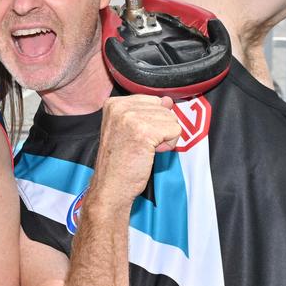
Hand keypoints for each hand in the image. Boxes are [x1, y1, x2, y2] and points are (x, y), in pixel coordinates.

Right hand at [89, 95, 181, 209]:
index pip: (153, 100)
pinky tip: (150, 153)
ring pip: (172, 119)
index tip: (136, 135)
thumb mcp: (129, 128)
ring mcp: (132, 118)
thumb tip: (168, 100)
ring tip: (144, 149)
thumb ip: (148, 111)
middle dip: (160, 128)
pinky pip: (175, 131)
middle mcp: (120, 107)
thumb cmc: (118, 162)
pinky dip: (169, 145)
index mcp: (114, 103)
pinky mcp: (145, 131)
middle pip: (164, 108)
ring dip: (164, 138)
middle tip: (139, 144)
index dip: (151, 120)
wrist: (111, 185)